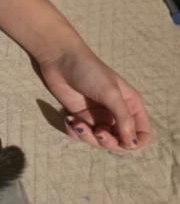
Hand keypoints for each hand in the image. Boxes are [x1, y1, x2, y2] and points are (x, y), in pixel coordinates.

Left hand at [34, 44, 151, 150]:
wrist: (60, 60)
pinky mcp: (80, 118)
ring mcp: (97, 117)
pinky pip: (80, 135)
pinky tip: (68, 119)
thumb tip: (131, 144)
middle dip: (107, 141)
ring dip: (86, 136)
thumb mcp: (110, 93)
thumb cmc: (90, 71)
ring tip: (77, 123)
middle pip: (119, 143)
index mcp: (131, 106)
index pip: (142, 134)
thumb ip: (123, 118)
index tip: (122, 139)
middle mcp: (116, 114)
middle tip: (97, 131)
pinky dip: (74, 132)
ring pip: (97, 142)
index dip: (134, 142)